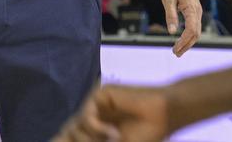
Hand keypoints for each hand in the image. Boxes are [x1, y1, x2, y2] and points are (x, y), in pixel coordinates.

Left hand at [54, 84, 168, 141]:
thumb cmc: (145, 135)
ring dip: (91, 139)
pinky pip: (87, 115)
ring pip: (75, 127)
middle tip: (102, 139)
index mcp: (94, 132)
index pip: (67, 138)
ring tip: (114, 140)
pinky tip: (114, 134)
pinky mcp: (100, 94)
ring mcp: (94, 106)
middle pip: (68, 134)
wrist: (163, 116)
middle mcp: (91, 118)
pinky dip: (97, 128)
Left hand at [162, 0, 201, 55]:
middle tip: (175, 53)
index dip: (184, 42)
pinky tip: (182, 39)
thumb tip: (172, 32)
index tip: (175, 50)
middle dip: (186, 45)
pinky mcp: (194, 10)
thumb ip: (170, 15)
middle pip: (196, 34)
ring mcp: (197, 11)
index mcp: (192, 9)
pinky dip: (189, 35)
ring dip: (188, 41)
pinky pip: (195, 26)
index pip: (191, 31)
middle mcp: (198, 11)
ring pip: (196, 31)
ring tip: (177, 49)